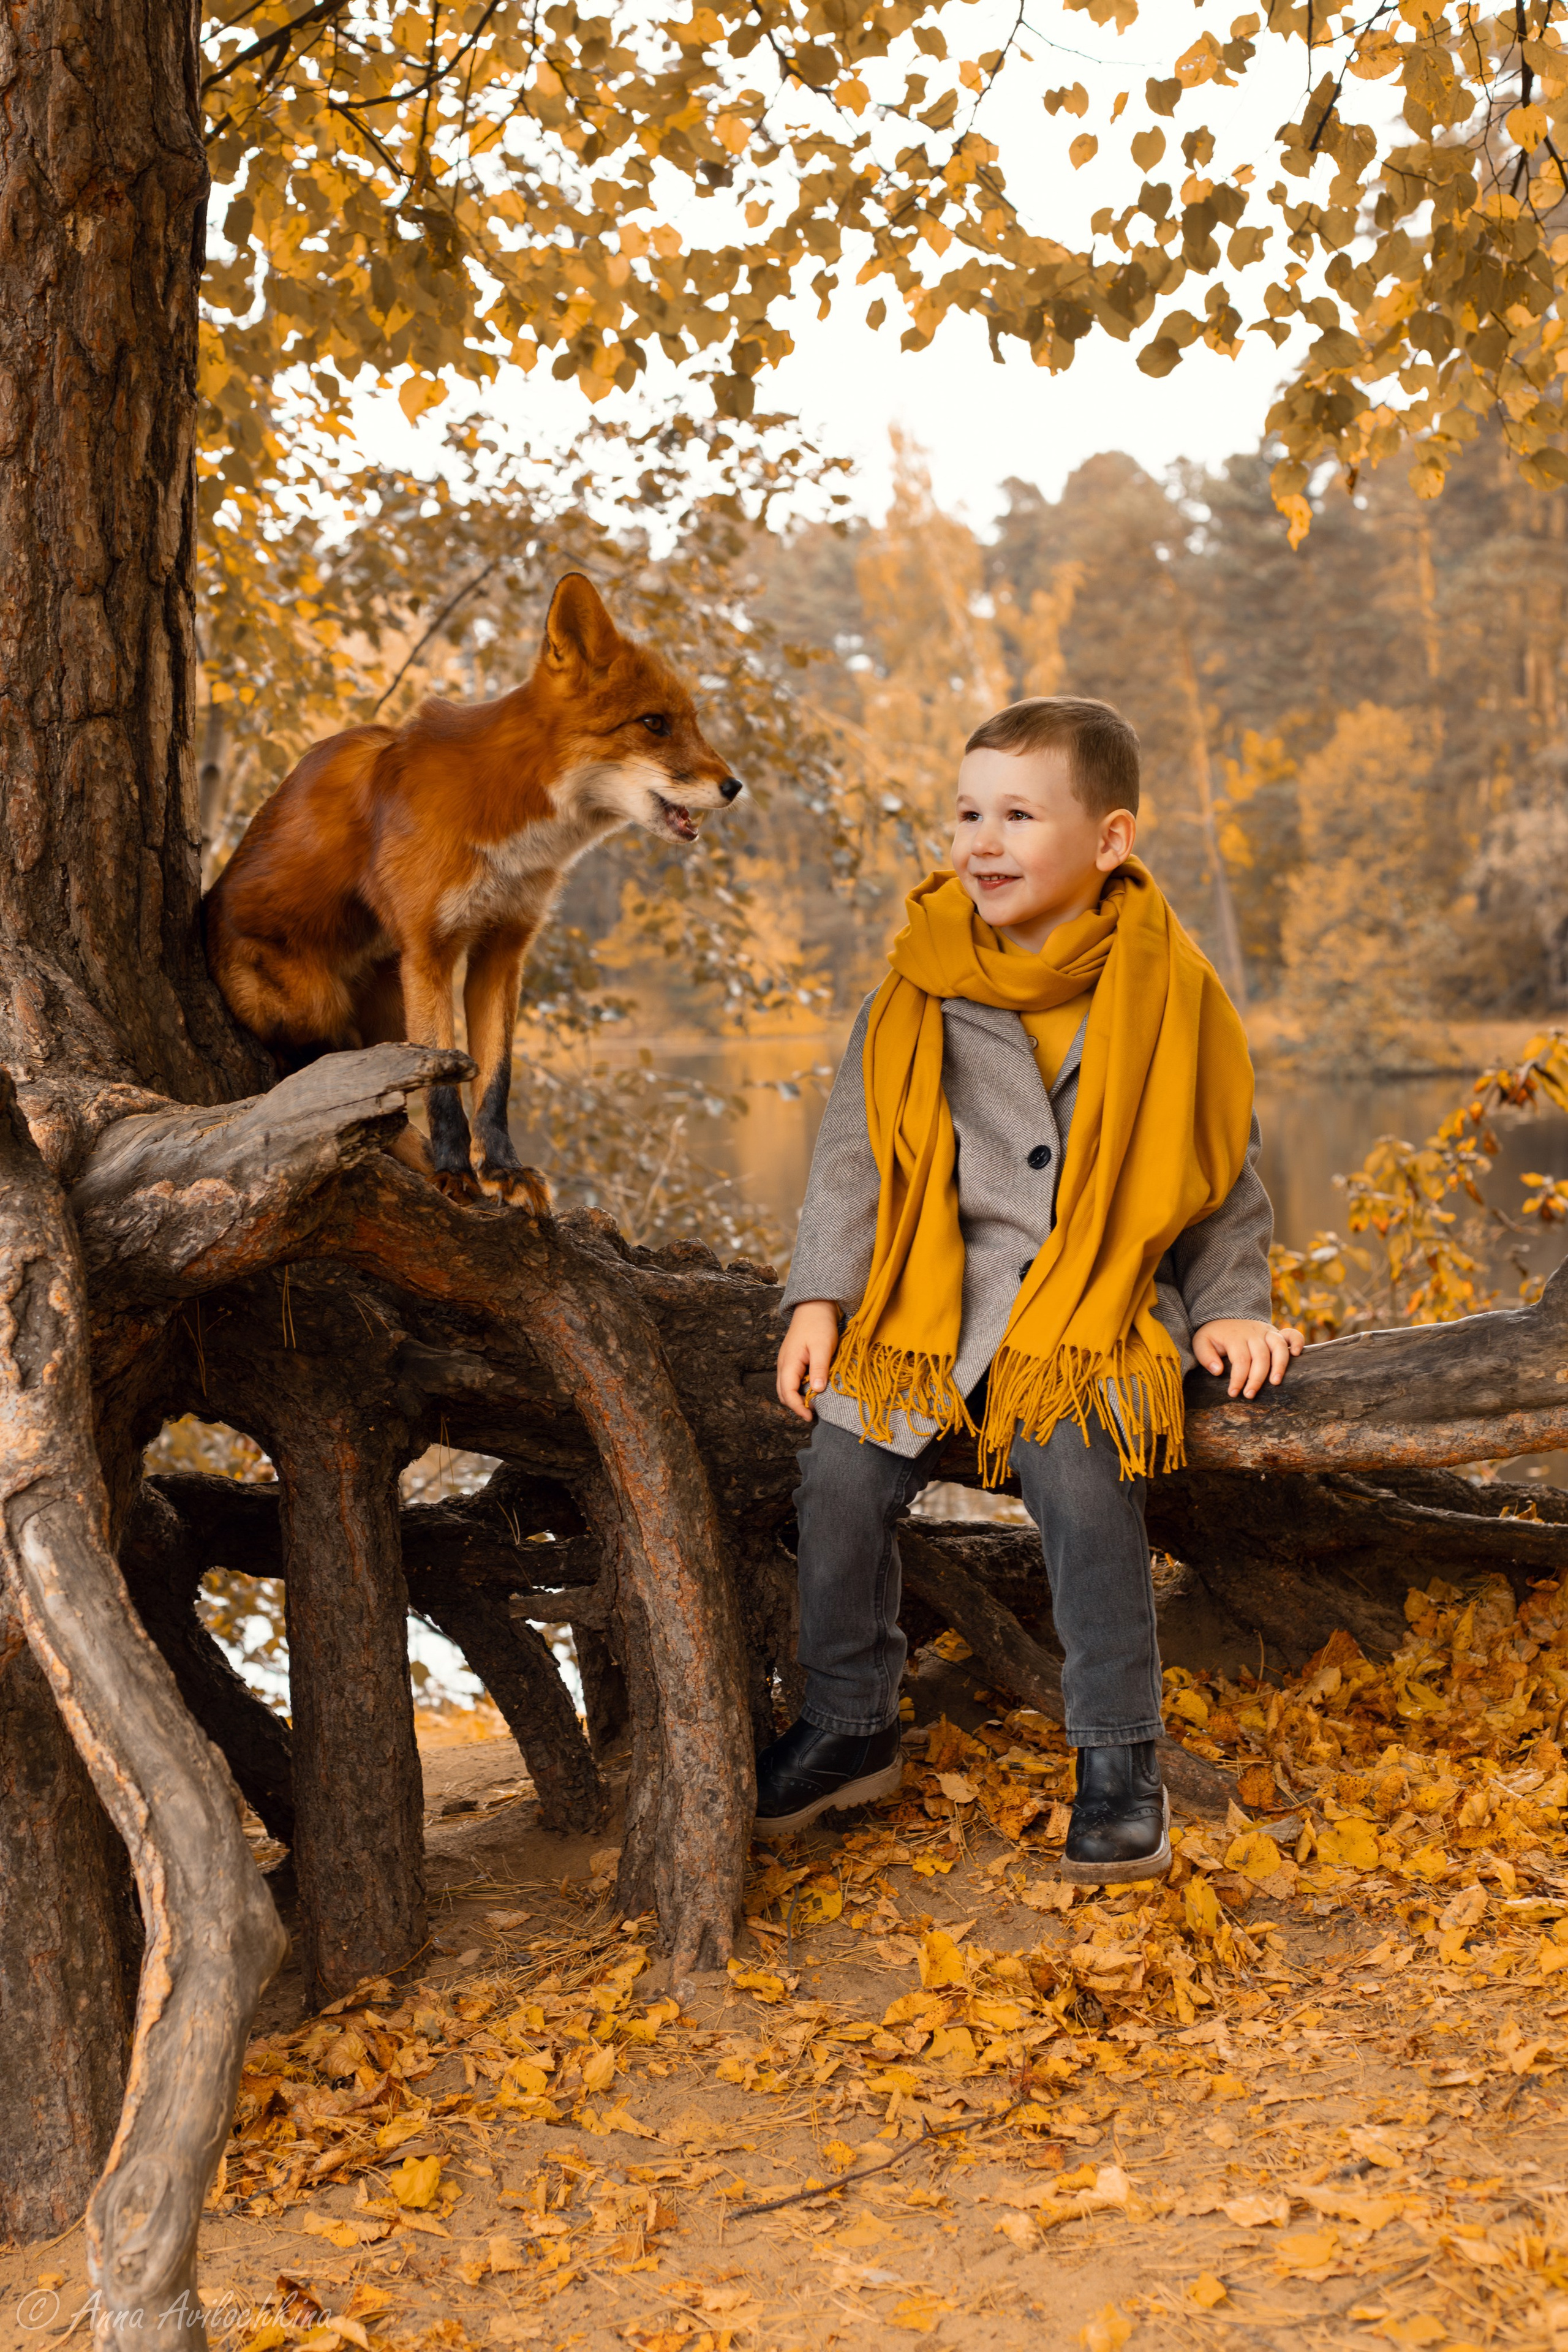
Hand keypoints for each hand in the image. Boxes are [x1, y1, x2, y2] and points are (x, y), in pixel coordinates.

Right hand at [777, 1300, 840, 1423]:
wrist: (814, 1307)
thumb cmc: (819, 1325)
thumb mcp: (822, 1346)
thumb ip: (819, 1368)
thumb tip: (817, 1390)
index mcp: (789, 1363)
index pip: (787, 1392)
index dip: (797, 1407)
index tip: (810, 1417)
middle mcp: (783, 1364)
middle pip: (783, 1393)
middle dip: (795, 1406)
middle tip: (813, 1414)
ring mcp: (786, 1362)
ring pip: (785, 1387)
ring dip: (796, 1398)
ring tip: (813, 1405)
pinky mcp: (791, 1360)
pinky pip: (790, 1380)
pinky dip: (798, 1389)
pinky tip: (812, 1389)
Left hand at [1192, 1318, 1303, 1398]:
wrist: (1224, 1318)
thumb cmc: (1214, 1336)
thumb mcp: (1201, 1342)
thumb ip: (1205, 1356)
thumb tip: (1218, 1371)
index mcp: (1235, 1336)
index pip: (1241, 1360)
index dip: (1239, 1379)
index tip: (1234, 1393)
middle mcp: (1254, 1332)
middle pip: (1261, 1357)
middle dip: (1256, 1378)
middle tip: (1250, 1395)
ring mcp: (1267, 1331)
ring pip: (1278, 1346)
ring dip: (1279, 1365)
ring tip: (1275, 1382)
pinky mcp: (1276, 1332)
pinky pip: (1292, 1333)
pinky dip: (1297, 1341)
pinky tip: (1297, 1354)